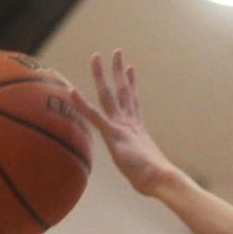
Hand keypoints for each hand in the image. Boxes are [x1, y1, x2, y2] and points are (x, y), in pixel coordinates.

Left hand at [70, 49, 176, 196]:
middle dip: (118, 71)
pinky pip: (94, 116)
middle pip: (123, 91)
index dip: (131, 84)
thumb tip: (148, 182)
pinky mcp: (114, 135)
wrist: (161, 179)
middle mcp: (130, 123)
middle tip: (117, 52)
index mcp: (138, 129)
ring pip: (109, 96)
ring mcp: (121, 127)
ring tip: (95, 56)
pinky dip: (81, 104)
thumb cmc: (156, 182)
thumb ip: (143, 170)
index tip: (130, 68)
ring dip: (100, 76)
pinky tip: (71, 90)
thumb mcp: (147, 173)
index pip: (133, 102)